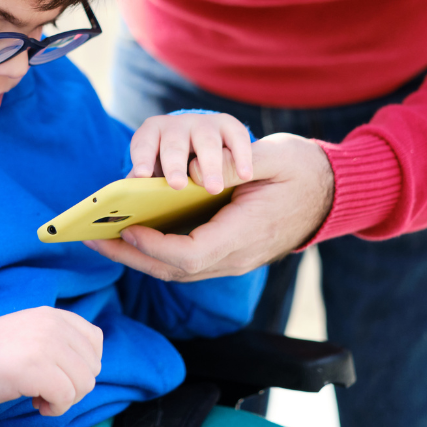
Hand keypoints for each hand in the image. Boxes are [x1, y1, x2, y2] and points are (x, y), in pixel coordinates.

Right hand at [0, 307, 103, 415]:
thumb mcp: (28, 334)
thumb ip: (55, 340)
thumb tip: (85, 367)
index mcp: (52, 315)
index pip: (95, 340)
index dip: (83, 365)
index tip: (59, 374)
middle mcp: (53, 325)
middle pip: (92, 366)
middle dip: (74, 386)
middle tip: (47, 389)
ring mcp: (46, 344)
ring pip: (84, 383)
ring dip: (65, 399)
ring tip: (39, 396)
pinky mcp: (38, 367)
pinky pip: (67, 397)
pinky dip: (54, 408)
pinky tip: (35, 403)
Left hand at [87, 133, 334, 280]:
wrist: (334, 193)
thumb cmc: (304, 170)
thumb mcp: (274, 157)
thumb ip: (234, 163)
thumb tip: (193, 171)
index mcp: (247, 233)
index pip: (193, 254)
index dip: (157, 246)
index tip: (129, 228)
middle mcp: (238, 255)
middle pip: (176, 269)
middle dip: (131, 255)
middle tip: (92, 236)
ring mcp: (234, 259)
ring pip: (177, 269)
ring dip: (137, 256)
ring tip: (101, 235)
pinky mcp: (229, 253)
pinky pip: (186, 260)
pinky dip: (155, 250)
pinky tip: (131, 231)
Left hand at [127, 112, 253, 193]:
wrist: (221, 156)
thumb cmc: (184, 171)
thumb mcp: (162, 170)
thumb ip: (150, 177)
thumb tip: (134, 187)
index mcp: (156, 135)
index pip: (145, 141)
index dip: (142, 156)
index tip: (141, 174)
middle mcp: (180, 127)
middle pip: (175, 143)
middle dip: (174, 163)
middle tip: (177, 184)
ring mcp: (207, 127)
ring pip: (206, 142)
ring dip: (209, 164)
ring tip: (213, 188)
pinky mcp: (232, 129)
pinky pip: (237, 138)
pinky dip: (241, 155)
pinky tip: (244, 175)